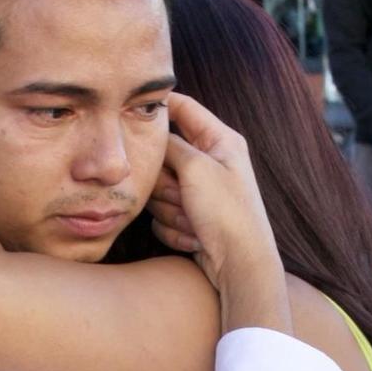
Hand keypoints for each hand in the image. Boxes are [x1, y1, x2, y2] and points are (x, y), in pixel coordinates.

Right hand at [153, 93, 288, 333]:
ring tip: (193, 219)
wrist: (240, 264)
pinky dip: (175, 228)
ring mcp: (199, 192)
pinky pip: (163, 215)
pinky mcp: (190, 217)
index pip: (184, 108)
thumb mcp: (197, 168)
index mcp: (220, 141)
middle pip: (164, 156)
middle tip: (181, 193)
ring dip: (171, 209)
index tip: (131, 109)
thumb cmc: (228, 212)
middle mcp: (210, 163)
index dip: (159, 105)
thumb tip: (152, 135)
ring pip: (160, 189)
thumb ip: (170, 145)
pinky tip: (196, 235)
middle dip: (166, 181)